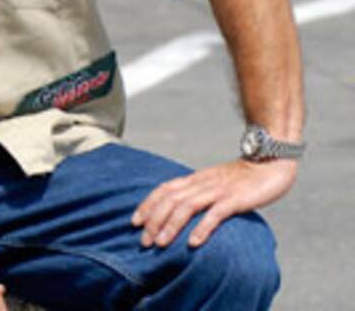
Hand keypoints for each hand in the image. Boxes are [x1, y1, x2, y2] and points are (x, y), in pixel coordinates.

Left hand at [131, 158, 297, 248]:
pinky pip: (216, 213)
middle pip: (170, 199)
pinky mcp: (235, 199)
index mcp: (195, 179)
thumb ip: (199, 193)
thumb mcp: (214, 183)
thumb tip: (181, 210)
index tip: (134, 221)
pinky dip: (202, 227)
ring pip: (187, 206)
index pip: (164, 189)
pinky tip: (193, 242)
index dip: (147, 205)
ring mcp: (218, 190)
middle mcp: (202, 183)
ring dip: (171, 225)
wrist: (270, 161)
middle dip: (154, 220)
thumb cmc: (242, 177)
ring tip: (160, 243)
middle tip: (143, 241)